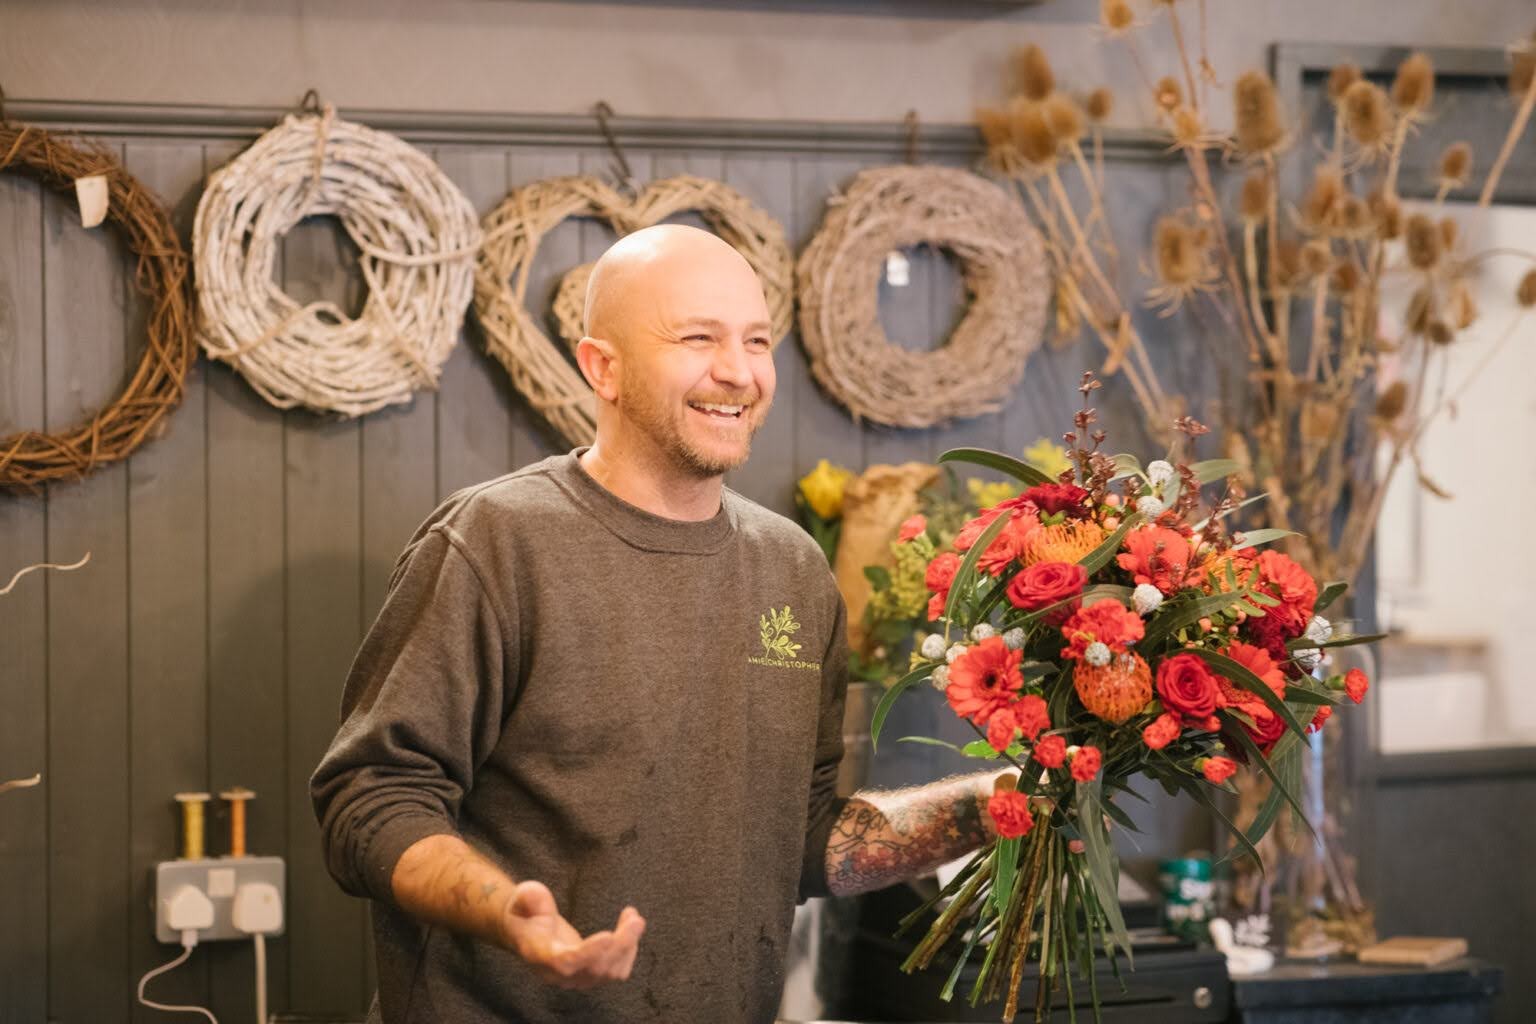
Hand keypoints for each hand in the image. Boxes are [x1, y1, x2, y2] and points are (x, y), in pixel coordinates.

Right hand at [498, 880, 645, 987]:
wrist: (526, 929)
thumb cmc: (525, 912)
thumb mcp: (522, 897)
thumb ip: (529, 897)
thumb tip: (535, 896)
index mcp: (539, 955)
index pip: (565, 963)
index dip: (588, 953)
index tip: (609, 935)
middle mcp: (558, 974)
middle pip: (595, 969)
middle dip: (620, 944)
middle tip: (635, 918)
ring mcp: (575, 977)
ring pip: (610, 972)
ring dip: (628, 946)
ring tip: (633, 917)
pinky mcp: (590, 974)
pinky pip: (616, 971)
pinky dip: (629, 950)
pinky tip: (629, 928)